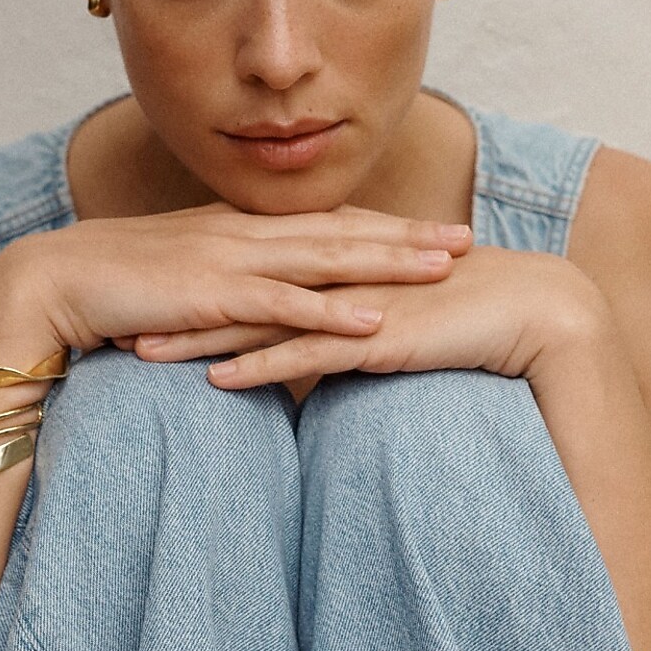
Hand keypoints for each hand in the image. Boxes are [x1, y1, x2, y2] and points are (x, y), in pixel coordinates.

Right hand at [0, 202, 473, 354]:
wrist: (51, 283)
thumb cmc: (111, 290)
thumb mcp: (181, 284)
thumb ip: (227, 292)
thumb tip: (260, 313)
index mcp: (239, 231)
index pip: (325, 225)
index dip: (383, 228)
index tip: (432, 232)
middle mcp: (243, 236)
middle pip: (342, 233)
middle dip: (408, 236)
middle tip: (468, 239)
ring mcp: (229, 261)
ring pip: (326, 259)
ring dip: (389, 263)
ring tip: (444, 268)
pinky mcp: (211, 296)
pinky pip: (283, 305)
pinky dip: (330, 312)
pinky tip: (374, 321)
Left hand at [128, 245, 610, 386]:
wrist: (533, 309)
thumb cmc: (467, 317)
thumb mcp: (394, 319)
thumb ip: (350, 327)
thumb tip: (315, 351)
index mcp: (336, 266)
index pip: (251, 272)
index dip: (195, 282)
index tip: (144, 293)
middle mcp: (334, 277)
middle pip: (237, 289)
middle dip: (174, 304)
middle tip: (117, 313)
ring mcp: (351, 304)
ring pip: (258, 321)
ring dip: (198, 338)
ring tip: (140, 351)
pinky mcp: (374, 337)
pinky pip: (306, 355)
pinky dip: (258, 368)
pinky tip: (216, 383)